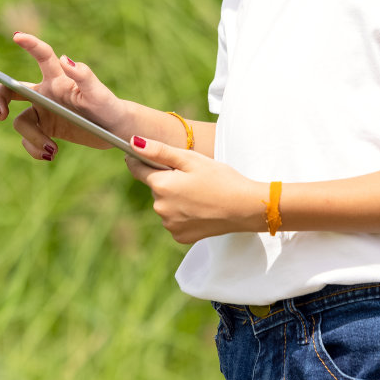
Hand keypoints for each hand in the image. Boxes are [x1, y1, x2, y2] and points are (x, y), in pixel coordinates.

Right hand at [0, 32, 129, 160]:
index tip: (17, 36)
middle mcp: (46, 92)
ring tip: (52, 149)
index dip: (29, 43)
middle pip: (12, 90)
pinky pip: (28, 140)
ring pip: (21, 122)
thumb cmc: (108, 106)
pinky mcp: (45, 130)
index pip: (41, 55)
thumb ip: (83, 76)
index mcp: (57, 79)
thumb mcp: (98, 94)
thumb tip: (65, 58)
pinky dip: (35, 149)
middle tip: (1, 114)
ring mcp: (43, 112)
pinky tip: (50, 154)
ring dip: (32, 138)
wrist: (113, 131)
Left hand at [124, 136, 266, 243]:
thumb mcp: (191, 159)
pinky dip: (183, 213)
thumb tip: (133, 143)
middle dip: (167, 180)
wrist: (245, 208)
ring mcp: (170, 224)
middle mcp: (160, 208)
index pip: (137, 169)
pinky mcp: (180, 236)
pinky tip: (200, 208)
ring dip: (175, 197)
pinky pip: (174, 220)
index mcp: (161, 185)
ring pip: (165, 204)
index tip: (147, 156)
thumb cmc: (221, 179)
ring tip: (199, 193)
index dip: (140, 160)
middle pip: (156, 187)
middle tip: (191, 176)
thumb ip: (159, 151)